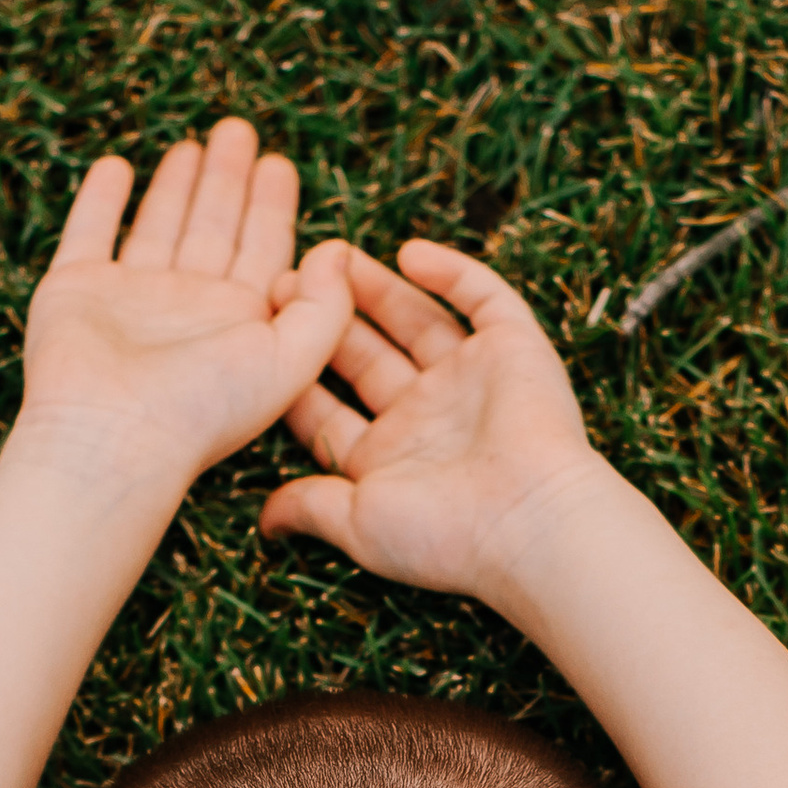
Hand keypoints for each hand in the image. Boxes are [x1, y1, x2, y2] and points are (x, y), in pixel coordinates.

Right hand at [21, 120, 352, 485]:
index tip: (279, 163)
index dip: (272, 207)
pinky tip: (114, 168)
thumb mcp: (289, 362)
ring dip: (176, 185)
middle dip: (227, 180)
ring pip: (159, 225)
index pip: (262, 250)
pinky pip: (89, 233)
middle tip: (238, 131)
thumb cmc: (204, 411)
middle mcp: (186, 307)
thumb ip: (325, 307)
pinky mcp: (74, 291)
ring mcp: (128, 298)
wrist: (113, 439)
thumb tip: (337, 248)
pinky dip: (100, 201)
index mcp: (238, 322)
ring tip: (192, 145)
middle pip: (213, 228)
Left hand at [259, 240, 615, 601]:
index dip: (293, 376)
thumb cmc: (446, 534)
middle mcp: (428, 417)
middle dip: (326, 321)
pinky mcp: (515, 351)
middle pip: (366, 356)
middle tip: (283, 279)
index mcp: (390, 458)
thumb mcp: (358, 522)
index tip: (253, 337)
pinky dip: (451, 273)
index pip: (329, 410)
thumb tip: (264, 523)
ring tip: (335, 256)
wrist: (534, 523)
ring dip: (377, 288)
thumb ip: (309, 507)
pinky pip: (482, 299)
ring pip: (416, 320)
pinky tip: (410, 253)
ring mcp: (472, 381)